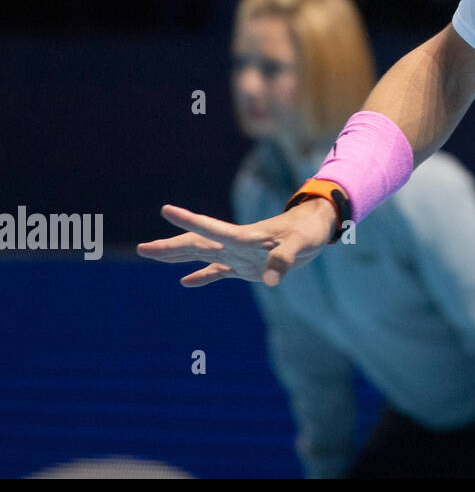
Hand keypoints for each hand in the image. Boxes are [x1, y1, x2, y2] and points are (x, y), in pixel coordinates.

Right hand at [136, 197, 336, 286]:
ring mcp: (238, 254)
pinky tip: (185, 282)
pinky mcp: (246, 265)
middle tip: (141, 248)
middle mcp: (235, 244)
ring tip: (149, 252)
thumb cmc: (308, 232)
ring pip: (201, 254)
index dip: (189, 221)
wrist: (316, 229)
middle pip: (197, 243)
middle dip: (169, 246)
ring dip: (176, 255)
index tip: (166, 209)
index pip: (212, 228)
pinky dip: (202, 276)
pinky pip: (218, 271)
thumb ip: (285, 260)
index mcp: (245, 237)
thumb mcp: (301, 245)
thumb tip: (271, 281)